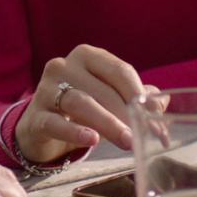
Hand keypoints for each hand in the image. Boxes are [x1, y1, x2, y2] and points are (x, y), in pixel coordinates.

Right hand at [13, 45, 159, 163]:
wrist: (42, 126)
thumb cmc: (83, 108)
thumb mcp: (109, 99)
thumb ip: (134, 98)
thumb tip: (161, 103)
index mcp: (86, 55)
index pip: (119, 71)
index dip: (140, 96)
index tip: (156, 119)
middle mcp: (64, 66)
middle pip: (102, 89)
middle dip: (127, 114)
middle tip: (144, 136)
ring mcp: (46, 89)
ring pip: (80, 103)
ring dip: (108, 123)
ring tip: (126, 141)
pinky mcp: (34, 115)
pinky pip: (55, 122)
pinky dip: (74, 131)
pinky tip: (91, 140)